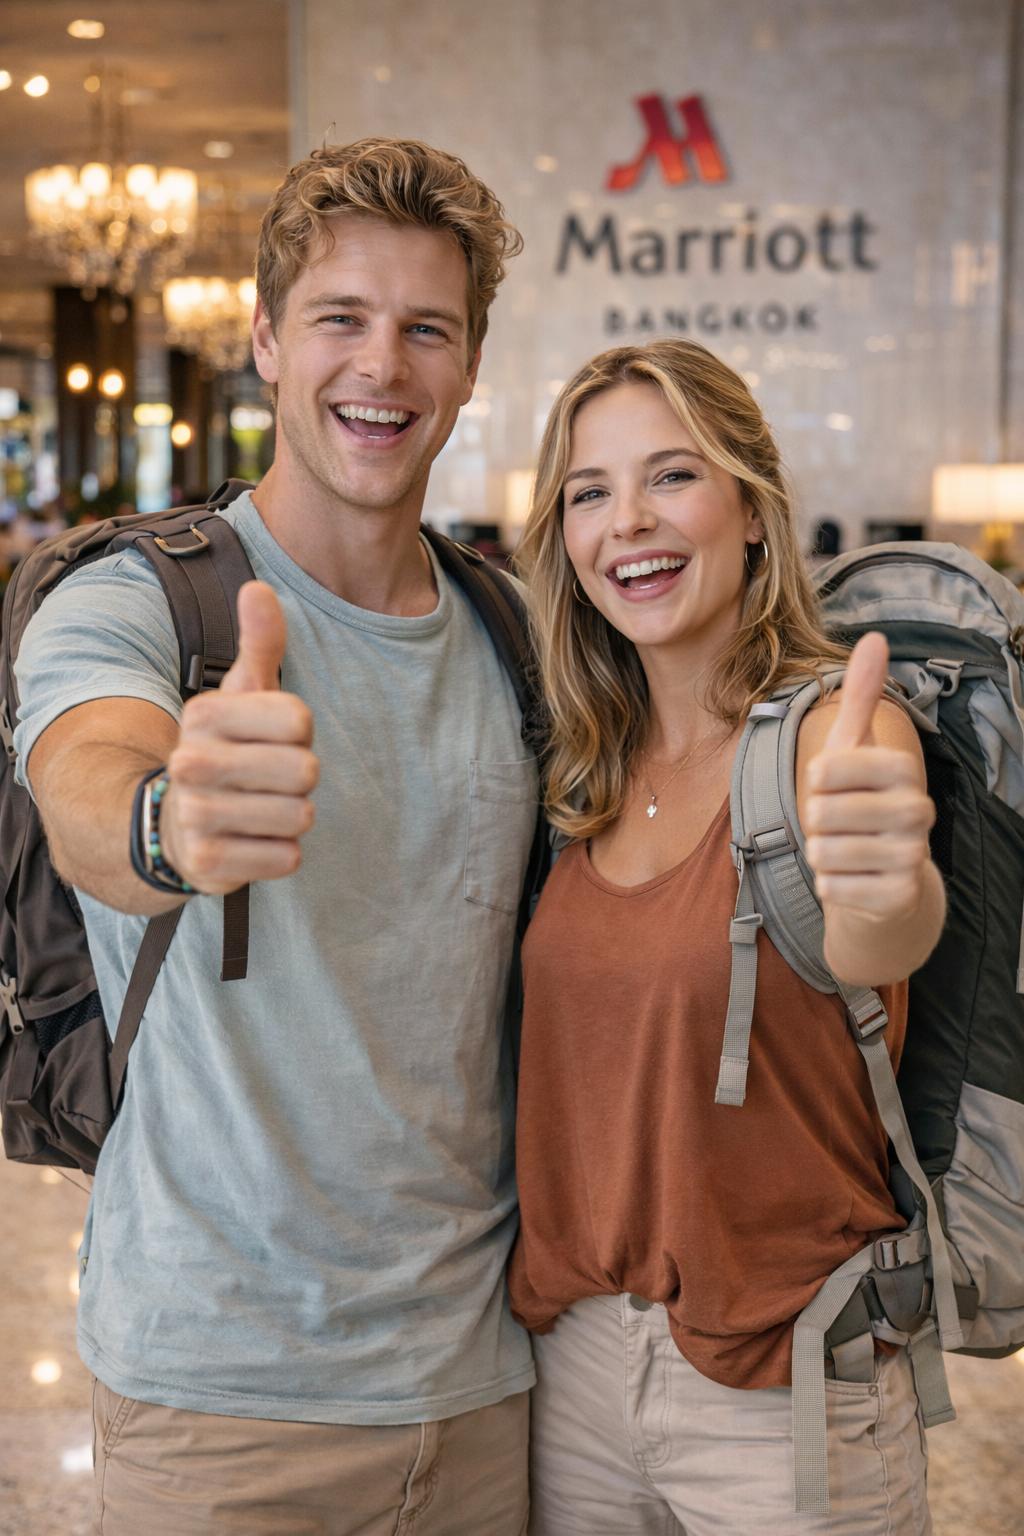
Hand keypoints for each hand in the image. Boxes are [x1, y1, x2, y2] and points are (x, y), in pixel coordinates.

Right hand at [161, 582, 318, 894]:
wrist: (175, 826)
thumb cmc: (227, 749)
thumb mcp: (243, 694)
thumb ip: (260, 643)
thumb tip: (258, 587)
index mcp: (204, 715)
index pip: (300, 719)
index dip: (299, 733)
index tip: (272, 738)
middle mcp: (191, 763)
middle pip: (306, 770)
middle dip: (300, 778)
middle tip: (269, 779)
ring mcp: (196, 816)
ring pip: (300, 816)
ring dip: (292, 816)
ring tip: (260, 808)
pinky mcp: (209, 865)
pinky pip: (288, 858)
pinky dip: (281, 853)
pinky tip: (252, 841)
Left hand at [803, 632, 934, 918]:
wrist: (887, 883)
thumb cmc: (860, 805)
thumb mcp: (855, 751)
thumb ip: (860, 698)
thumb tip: (874, 636)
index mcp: (904, 770)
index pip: (826, 768)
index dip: (815, 780)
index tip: (833, 786)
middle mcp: (918, 811)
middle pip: (820, 812)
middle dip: (815, 822)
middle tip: (838, 826)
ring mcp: (912, 856)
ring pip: (823, 851)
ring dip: (819, 854)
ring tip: (843, 851)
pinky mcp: (898, 897)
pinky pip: (830, 887)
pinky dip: (828, 885)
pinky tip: (851, 880)